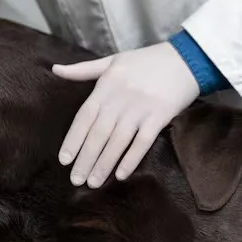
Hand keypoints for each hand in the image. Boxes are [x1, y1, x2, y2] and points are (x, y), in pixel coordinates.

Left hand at [53, 42, 198, 187]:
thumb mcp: (112, 61)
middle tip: (75, 180)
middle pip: (98, 134)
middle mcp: (120, 99)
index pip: (84, 117)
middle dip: (85, 159)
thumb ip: (83, 70)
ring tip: (93, 183)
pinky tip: (121, 175)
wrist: (186, 58)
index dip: (73, 139)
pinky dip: (131, 159)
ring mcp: (140, 108)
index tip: (64, 159)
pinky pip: (142, 142)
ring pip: (118, 141)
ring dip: (104, 164)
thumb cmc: (146, 61)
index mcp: (106, 86)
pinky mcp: (160, 116)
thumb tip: (55, 70)